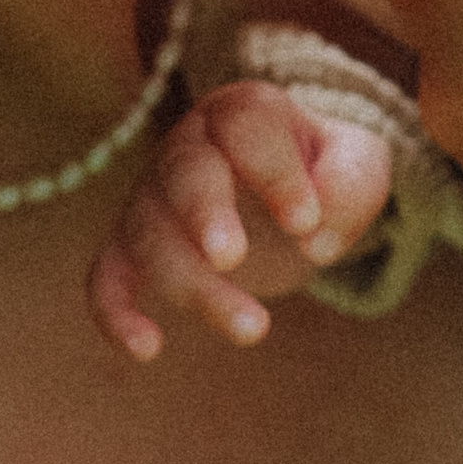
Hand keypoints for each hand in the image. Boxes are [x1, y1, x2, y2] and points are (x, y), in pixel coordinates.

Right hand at [89, 82, 395, 362]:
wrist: (285, 196)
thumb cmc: (322, 175)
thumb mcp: (358, 166)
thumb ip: (350, 186)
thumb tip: (317, 239)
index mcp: (242, 114)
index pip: (244, 129)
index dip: (273, 174)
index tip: (307, 223)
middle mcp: (187, 149)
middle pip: (183, 175)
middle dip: (204, 214)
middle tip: (232, 258)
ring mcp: (152, 198)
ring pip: (153, 237)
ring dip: (195, 287)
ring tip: (255, 329)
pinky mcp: (131, 249)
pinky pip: (105, 277)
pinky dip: (114, 312)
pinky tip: (146, 349)